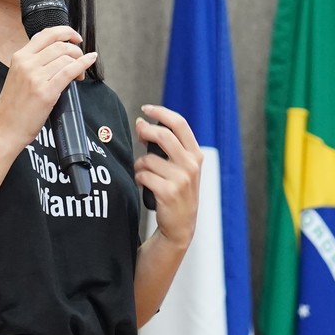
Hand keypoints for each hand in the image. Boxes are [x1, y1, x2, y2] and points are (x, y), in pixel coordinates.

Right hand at [0, 26, 98, 152]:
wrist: (4, 129)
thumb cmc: (13, 107)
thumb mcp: (18, 76)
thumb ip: (33, 63)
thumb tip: (58, 55)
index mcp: (19, 57)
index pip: (46, 34)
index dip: (65, 32)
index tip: (75, 38)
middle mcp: (27, 63)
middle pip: (60, 45)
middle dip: (75, 50)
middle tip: (80, 60)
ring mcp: (36, 77)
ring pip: (66, 57)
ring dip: (79, 61)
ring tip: (79, 75)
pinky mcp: (46, 92)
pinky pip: (70, 71)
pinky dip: (83, 64)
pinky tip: (90, 61)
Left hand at [134, 104, 201, 250]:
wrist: (181, 225)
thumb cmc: (178, 193)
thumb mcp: (182, 167)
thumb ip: (168, 147)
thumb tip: (142, 125)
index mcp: (196, 155)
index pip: (180, 123)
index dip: (160, 112)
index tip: (146, 109)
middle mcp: (191, 165)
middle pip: (163, 135)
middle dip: (145, 131)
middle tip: (138, 133)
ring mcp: (181, 179)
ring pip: (148, 159)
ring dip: (140, 165)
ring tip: (144, 174)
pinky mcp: (168, 191)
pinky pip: (143, 175)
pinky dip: (139, 178)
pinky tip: (143, 184)